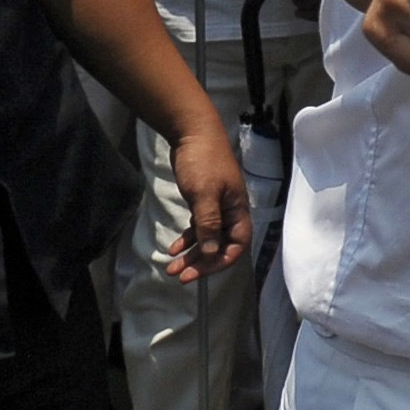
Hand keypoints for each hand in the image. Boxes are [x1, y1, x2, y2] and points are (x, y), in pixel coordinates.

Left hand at [158, 120, 249, 280]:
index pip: (237, 245)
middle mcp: (230, 212)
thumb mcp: (204, 194)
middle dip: (201, 262)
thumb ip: (209, 224)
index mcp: (237, 210)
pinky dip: (187, 239)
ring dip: (192, 254)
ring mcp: (217, 207)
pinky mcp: (203, 201)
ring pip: (208, 238)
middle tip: (178, 275)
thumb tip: (212, 253)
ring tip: (171, 266)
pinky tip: (174, 247)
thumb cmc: (203, 162)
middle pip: (220, 245)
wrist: (193, 134)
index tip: (197, 274)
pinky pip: (199, 227)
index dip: (220, 262)